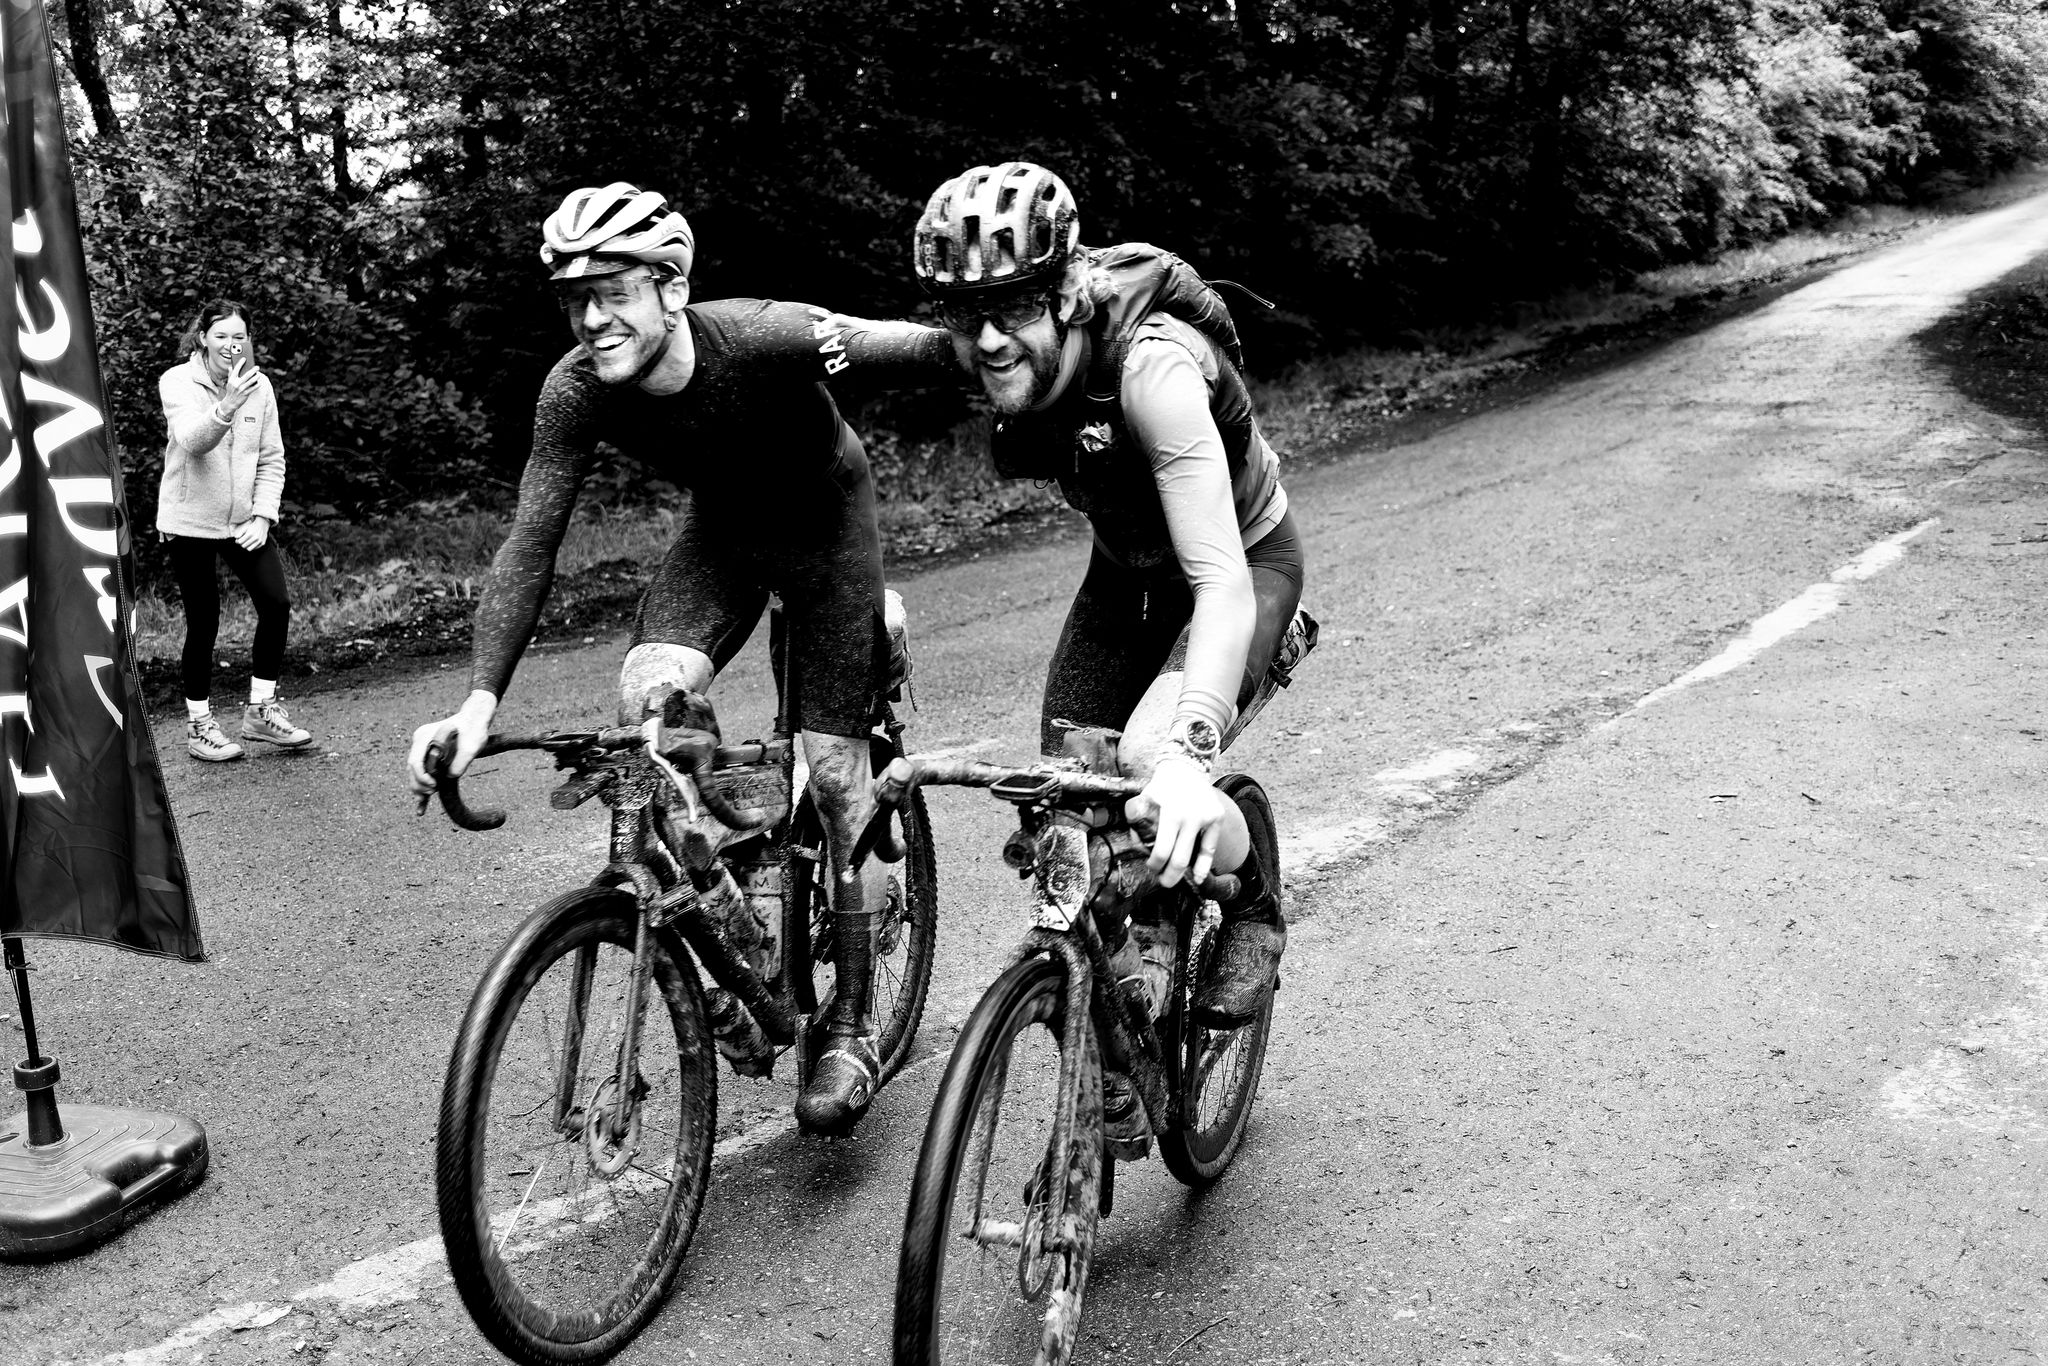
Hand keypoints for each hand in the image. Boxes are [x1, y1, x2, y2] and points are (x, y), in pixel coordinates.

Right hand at [213, 359, 260, 420]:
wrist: (230, 402)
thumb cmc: (230, 391)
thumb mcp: (229, 382)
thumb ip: (230, 375)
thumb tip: (230, 367)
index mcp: (231, 379)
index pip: (236, 369)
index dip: (240, 363)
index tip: (244, 358)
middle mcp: (236, 383)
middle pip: (246, 375)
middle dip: (253, 370)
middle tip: (257, 367)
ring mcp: (241, 389)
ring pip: (251, 381)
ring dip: (256, 377)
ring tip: (259, 374)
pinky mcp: (246, 394)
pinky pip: (253, 388)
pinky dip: (257, 385)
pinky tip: (259, 382)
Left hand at [232, 516, 268, 550]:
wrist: (263, 525)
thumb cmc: (253, 526)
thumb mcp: (245, 528)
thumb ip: (240, 533)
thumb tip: (236, 539)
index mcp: (250, 534)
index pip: (240, 542)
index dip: (237, 541)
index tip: (238, 540)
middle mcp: (255, 538)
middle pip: (244, 546)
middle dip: (241, 544)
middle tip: (242, 541)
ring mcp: (259, 541)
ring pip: (249, 549)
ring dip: (246, 546)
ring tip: (246, 543)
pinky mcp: (263, 543)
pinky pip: (255, 548)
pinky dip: (252, 547)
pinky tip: (251, 543)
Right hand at [408, 690, 496, 795]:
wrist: (474, 721)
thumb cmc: (474, 731)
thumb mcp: (472, 746)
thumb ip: (462, 760)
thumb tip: (450, 776)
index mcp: (425, 736)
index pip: (415, 761)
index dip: (422, 777)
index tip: (434, 786)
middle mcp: (420, 740)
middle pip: (412, 768)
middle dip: (419, 784)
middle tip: (432, 792)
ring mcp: (421, 746)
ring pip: (414, 772)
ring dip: (418, 786)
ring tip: (424, 799)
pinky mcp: (426, 753)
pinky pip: (420, 771)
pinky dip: (421, 786)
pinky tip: (420, 806)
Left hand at [1124, 755, 1227, 887]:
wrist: (1186, 767)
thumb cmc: (1162, 786)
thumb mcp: (1145, 799)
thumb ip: (1139, 822)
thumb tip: (1141, 848)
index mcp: (1170, 813)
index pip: (1161, 851)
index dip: (1155, 865)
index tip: (1151, 868)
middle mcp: (1190, 817)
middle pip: (1179, 860)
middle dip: (1169, 876)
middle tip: (1163, 882)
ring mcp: (1206, 818)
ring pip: (1195, 857)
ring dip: (1185, 875)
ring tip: (1176, 880)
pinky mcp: (1217, 818)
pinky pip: (1210, 848)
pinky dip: (1205, 866)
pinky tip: (1200, 877)